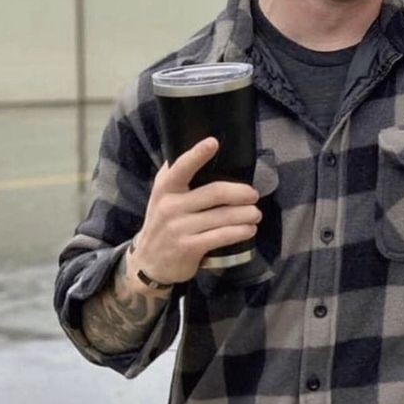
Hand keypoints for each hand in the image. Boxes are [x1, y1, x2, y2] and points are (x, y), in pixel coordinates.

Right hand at [129, 137, 261, 286]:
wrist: (147, 261)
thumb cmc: (163, 223)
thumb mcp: (162, 196)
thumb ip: (175, 175)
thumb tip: (199, 148)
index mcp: (165, 188)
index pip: (181, 167)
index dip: (197, 154)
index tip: (213, 142)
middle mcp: (170, 206)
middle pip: (215, 193)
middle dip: (240, 193)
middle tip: (253, 195)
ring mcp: (179, 228)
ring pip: (222, 216)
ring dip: (245, 214)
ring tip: (256, 214)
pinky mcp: (188, 248)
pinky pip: (221, 236)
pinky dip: (240, 232)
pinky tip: (249, 230)